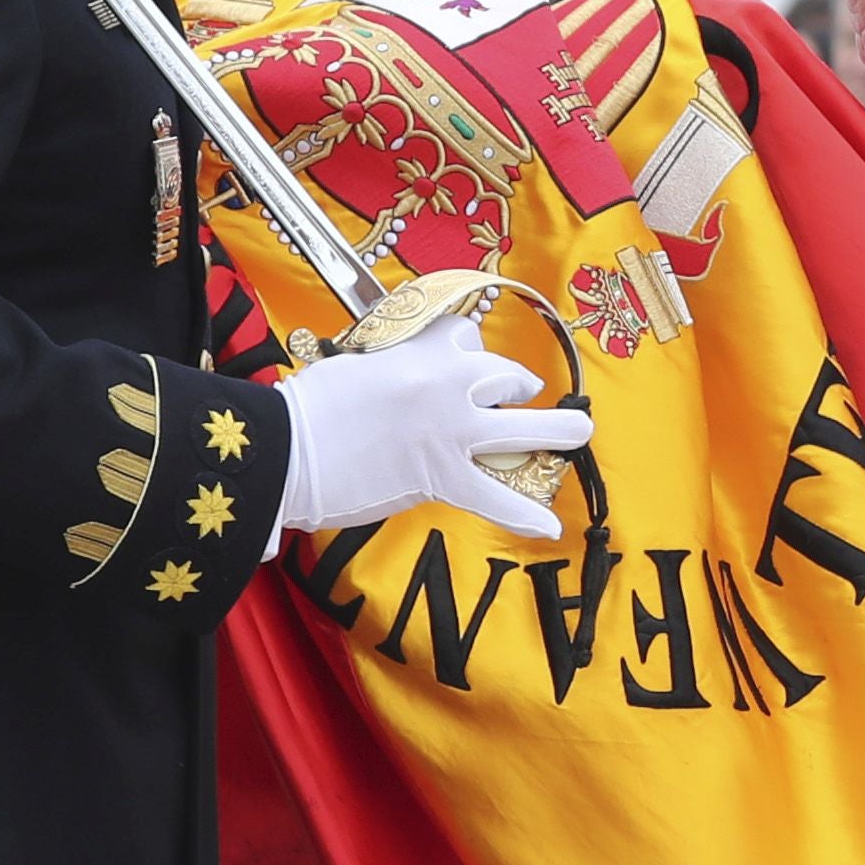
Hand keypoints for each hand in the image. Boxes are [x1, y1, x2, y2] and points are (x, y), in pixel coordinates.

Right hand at [273, 320, 592, 543]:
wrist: (288, 450)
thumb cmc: (309, 407)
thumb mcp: (356, 364)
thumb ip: (392, 368)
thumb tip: (401, 383)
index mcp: (423, 351)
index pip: (464, 337)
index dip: (465, 351)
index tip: (460, 361)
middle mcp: (450, 385)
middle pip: (507, 376)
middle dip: (515, 386)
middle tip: (518, 393)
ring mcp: (453, 433)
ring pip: (524, 429)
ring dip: (557, 431)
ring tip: (577, 433)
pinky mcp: (444, 478)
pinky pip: (496, 499)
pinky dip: (524, 515)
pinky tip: (550, 528)